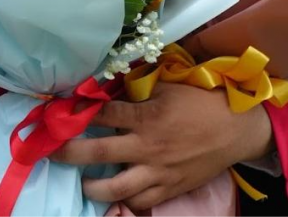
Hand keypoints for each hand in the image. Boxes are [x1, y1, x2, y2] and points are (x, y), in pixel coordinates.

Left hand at [52, 82, 274, 210]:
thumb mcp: (167, 86)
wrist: (237, 129)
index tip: (56, 111)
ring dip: (92, 186)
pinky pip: (141, 202)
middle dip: (69, 152)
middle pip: (98, 153)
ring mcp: (158, 172)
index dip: (76, 111)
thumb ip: (137, 90)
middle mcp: (148, 147)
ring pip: (116, 188)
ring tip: (81, 182)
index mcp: (146, 117)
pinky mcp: (170, 188)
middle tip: (50, 150)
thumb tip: (108, 86)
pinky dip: (125, 201)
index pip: (102, 114)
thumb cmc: (201, 100)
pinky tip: (114, 196)